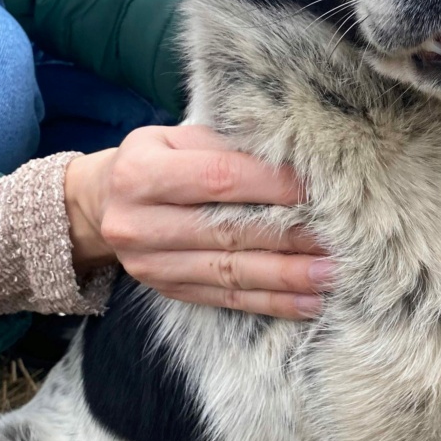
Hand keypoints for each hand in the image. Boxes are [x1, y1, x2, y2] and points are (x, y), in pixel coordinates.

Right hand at [63, 125, 331, 319]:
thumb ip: (226, 146)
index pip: (220, 179)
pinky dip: (273, 303)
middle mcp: (139, 223)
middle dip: (291, 237)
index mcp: (141, 173)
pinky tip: (310, 302)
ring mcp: (152, 264)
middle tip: (341, 240)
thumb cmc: (155, 160)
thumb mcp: (176, 138)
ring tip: (333, 275)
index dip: (274, 186)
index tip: (320, 189)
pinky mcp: (168, 291)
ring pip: (232, 272)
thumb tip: (294, 157)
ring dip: (289, 277)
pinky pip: (228, 300)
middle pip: (229, 231)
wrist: (99, 205)